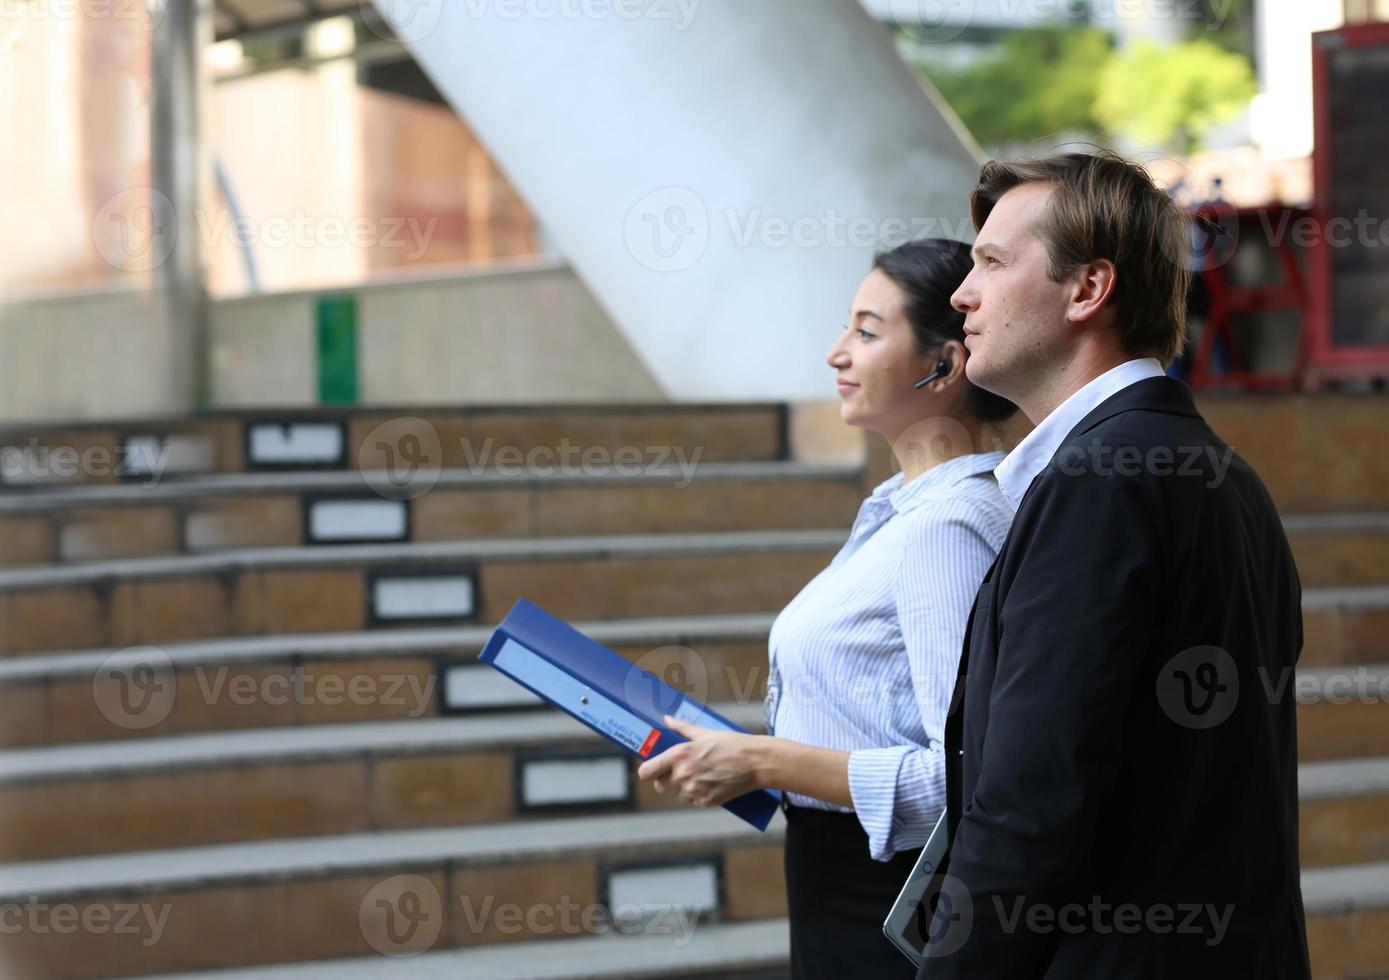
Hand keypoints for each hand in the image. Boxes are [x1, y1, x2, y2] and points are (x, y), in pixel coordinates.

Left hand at [636, 715, 765, 807]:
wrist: (755, 762)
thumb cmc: (731, 744)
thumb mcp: (705, 732)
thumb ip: (682, 727)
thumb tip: (667, 719)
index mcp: (679, 755)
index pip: (647, 771)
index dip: (648, 771)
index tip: (653, 769)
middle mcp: (683, 774)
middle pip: (659, 786)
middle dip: (667, 781)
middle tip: (682, 772)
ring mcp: (693, 790)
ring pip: (678, 794)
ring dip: (685, 788)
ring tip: (703, 775)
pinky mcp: (705, 802)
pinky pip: (693, 801)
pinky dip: (699, 795)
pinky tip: (711, 783)